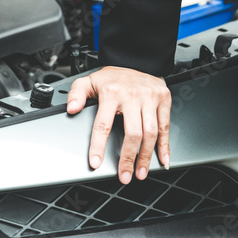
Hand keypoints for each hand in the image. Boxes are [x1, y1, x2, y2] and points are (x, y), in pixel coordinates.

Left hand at [66, 66, 170, 184]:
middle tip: (125, 176)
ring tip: (140, 172)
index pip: (103, 124)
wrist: (137, 61)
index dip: (98, 145)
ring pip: (150, 133)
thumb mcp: (90, 81)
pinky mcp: (163, 100)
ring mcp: (150, 98)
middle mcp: (132, 96)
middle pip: (132, 134)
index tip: (96, 162)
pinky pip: (165, 126)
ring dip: (146, 156)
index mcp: (112, 93)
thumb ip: (76, 94)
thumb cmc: (113, 77)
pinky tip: (162, 159)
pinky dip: (165, 146)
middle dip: (128, 158)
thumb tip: (71, 108)